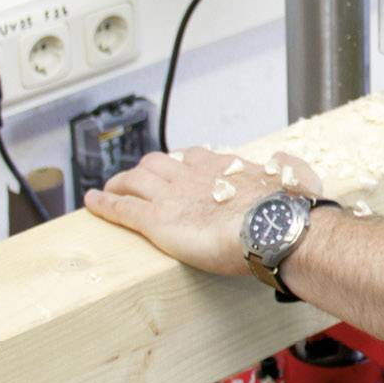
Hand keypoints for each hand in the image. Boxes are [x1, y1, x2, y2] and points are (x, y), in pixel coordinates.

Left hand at [86, 146, 324, 276]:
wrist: (274, 226)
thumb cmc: (286, 210)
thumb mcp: (293, 180)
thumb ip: (288, 172)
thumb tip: (291, 168)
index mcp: (222, 166)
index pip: (193, 156)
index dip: (181, 161)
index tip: (178, 165)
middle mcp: (193, 175)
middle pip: (157, 163)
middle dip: (144, 169)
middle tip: (136, 178)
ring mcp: (172, 196)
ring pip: (133, 180)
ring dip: (119, 182)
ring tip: (108, 189)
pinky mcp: (156, 220)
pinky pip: (121, 207)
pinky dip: (103, 203)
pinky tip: (90, 203)